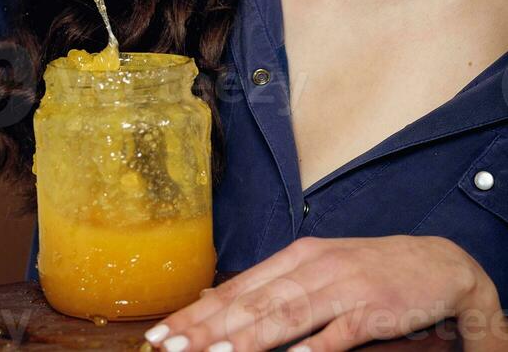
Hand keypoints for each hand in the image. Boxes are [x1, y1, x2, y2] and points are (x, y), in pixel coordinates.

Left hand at [143, 235, 504, 351]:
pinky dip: (315, 346)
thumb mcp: (316, 270)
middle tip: (171, 348)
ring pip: (288, 315)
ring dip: (249, 338)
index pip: (238, 288)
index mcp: (296, 258)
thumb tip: (217, 300)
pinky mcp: (373, 310)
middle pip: (253, 303)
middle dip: (208, 329)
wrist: (437, 264)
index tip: (163, 333)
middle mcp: (314, 268)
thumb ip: (271, 286)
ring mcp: (343, 287)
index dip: (198, 312)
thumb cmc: (368, 271)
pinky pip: (339, 332)